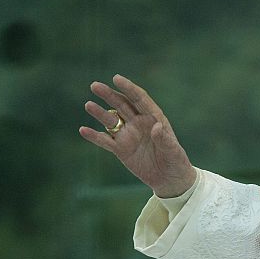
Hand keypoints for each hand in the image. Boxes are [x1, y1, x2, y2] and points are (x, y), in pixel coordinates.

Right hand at [79, 74, 197, 197]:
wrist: (170, 180)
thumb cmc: (176, 162)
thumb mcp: (173, 151)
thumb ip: (165, 139)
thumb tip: (156, 127)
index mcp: (154, 118)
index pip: (139, 99)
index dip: (128, 88)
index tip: (116, 78)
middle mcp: (139, 123)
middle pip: (121, 105)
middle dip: (109, 95)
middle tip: (94, 86)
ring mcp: (128, 135)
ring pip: (111, 120)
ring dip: (99, 113)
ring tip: (88, 105)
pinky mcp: (121, 149)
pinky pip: (105, 141)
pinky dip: (94, 136)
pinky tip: (83, 130)